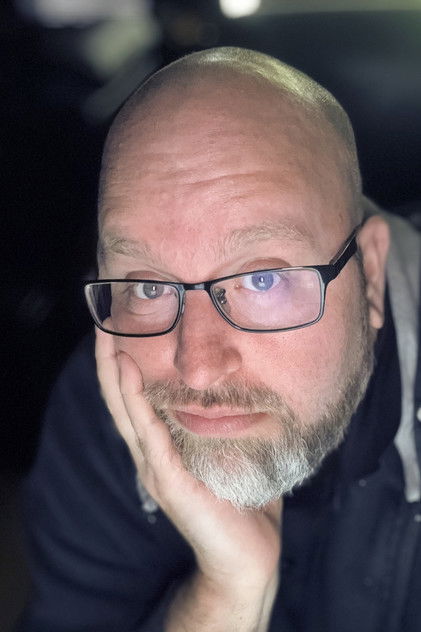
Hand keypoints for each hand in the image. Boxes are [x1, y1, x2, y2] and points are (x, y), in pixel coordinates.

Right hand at [96, 328, 281, 628]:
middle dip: (110, 362)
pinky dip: (137, 402)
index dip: (125, 368)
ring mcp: (156, 469)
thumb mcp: (229, 453)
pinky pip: (150, 435)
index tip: (123, 330)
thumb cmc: (240, 502)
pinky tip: (131, 374)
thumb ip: (226, 427)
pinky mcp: (170, 481)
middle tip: (104, 322)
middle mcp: (152, 455)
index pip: (137, 401)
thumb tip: (242, 392)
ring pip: (128, 413)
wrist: (247, 555)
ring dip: (116, 375)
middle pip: (122, 402)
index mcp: (164, 448)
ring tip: (109, 340)